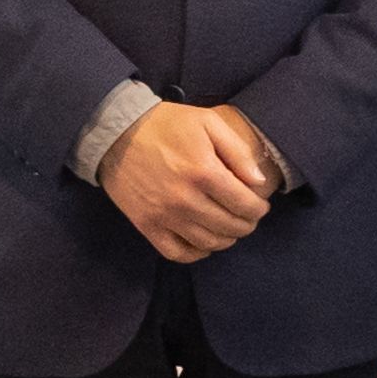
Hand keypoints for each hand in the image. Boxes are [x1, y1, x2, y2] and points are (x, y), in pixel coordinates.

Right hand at [106, 100, 275, 262]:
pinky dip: (196, 254)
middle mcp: (185, 199)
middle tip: (248, 218)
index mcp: (204, 172)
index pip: (245, 205)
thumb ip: (238, 152)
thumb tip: (259, 182)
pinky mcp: (146, 225)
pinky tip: (204, 243)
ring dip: (226, 240)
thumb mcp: (208, 123)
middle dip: (246, 224)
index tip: (260, 206)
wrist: (116, 132)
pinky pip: (176, 253)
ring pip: (208, 242)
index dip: (258, 209)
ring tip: (230, 229)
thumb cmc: (166, 124)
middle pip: (230, 226)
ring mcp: (164, 215)